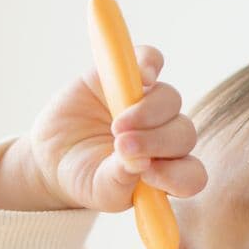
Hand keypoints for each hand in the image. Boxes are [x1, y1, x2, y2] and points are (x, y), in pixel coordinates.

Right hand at [0, 45, 206, 211]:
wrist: (55, 154)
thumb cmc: (86, 179)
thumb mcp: (100, 189)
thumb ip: (119, 180)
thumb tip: (139, 162)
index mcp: (168, 173)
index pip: (192, 175)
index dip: (176, 175)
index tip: (147, 175)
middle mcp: (167, 138)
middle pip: (183, 134)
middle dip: (156, 141)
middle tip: (122, 145)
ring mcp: (150, 105)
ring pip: (170, 100)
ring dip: (148, 112)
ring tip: (116, 125)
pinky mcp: (129, 75)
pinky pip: (151, 59)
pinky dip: (149, 63)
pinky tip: (142, 75)